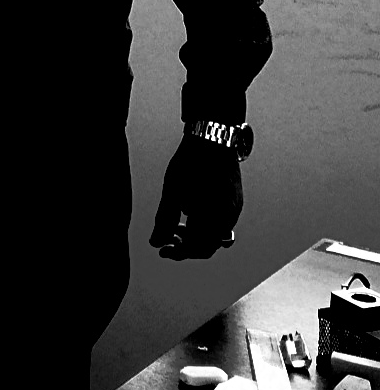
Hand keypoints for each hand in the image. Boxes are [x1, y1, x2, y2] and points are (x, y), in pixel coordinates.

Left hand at [150, 133, 242, 259]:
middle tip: (168, 239)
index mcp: (214, 216)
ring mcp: (235, 209)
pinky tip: (190, 213)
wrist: (213, 136)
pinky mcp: (234, 201)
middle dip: (186, 246)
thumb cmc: (190, 162)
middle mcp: (229, 216)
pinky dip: (205, 225)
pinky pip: (221, 223)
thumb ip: (164, 219)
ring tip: (178, 225)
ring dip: (196, 236)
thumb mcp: (172, 190)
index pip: (198, 249)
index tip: (161, 250)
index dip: (178, 253)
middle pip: (208, 246)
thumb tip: (155, 243)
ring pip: (215, 236)